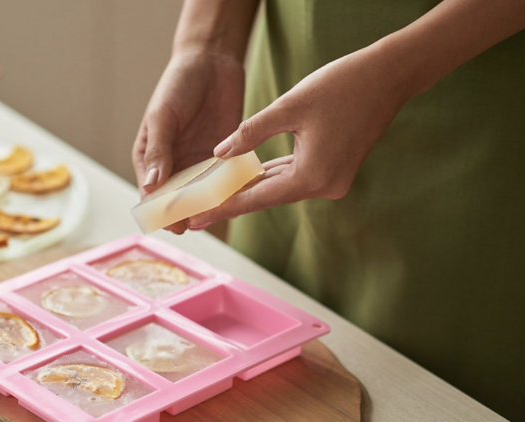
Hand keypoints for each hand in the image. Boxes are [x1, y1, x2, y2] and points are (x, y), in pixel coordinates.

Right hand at [133, 50, 244, 232]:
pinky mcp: (224, 156)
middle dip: (189, 214)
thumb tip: (151, 185)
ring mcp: (200, 163)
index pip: (152, 194)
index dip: (162, 212)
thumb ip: (158, 150)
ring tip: (222, 214)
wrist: (211, 61)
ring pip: (205, 195)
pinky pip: (227, 179)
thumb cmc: (177, 84)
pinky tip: (241, 196)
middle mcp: (175, 165)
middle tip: (202, 224)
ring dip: (212, 205)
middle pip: (179, 200)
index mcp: (151, 158)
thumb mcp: (162, 116)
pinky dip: (232, 189)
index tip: (174, 225)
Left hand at [187, 47, 412, 229]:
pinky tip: (248, 176)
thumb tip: (219, 154)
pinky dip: (271, 176)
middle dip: (232, 201)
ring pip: (280, 187)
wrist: (388, 76)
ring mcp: (332, 181)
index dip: (223, 207)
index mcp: (312, 176)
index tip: (196, 219)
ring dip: (251, 188)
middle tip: (196, 211)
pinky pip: (295, 177)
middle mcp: (324, 187)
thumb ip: (250, 133)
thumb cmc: (340, 86)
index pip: (256, 198)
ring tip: (214, 195)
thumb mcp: (288, 107)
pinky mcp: (336, 171)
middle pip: (267, 197)